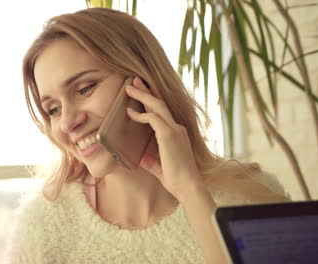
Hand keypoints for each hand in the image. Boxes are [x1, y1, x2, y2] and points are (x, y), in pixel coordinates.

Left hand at [125, 77, 203, 200]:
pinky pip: (153, 119)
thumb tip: (140, 156)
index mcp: (176, 134)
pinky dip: (140, 115)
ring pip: (157, 106)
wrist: (188, 187)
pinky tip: (130, 113)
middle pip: (160, 103)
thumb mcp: (159, 168)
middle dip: (146, 91)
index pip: (163, 112)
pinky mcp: (169, 135)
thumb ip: (150, 160)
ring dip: (142, 96)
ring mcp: (174, 130)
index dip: (151, 100)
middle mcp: (177, 128)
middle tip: (134, 81)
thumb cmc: (177, 180)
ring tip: (129, 87)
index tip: (141, 92)